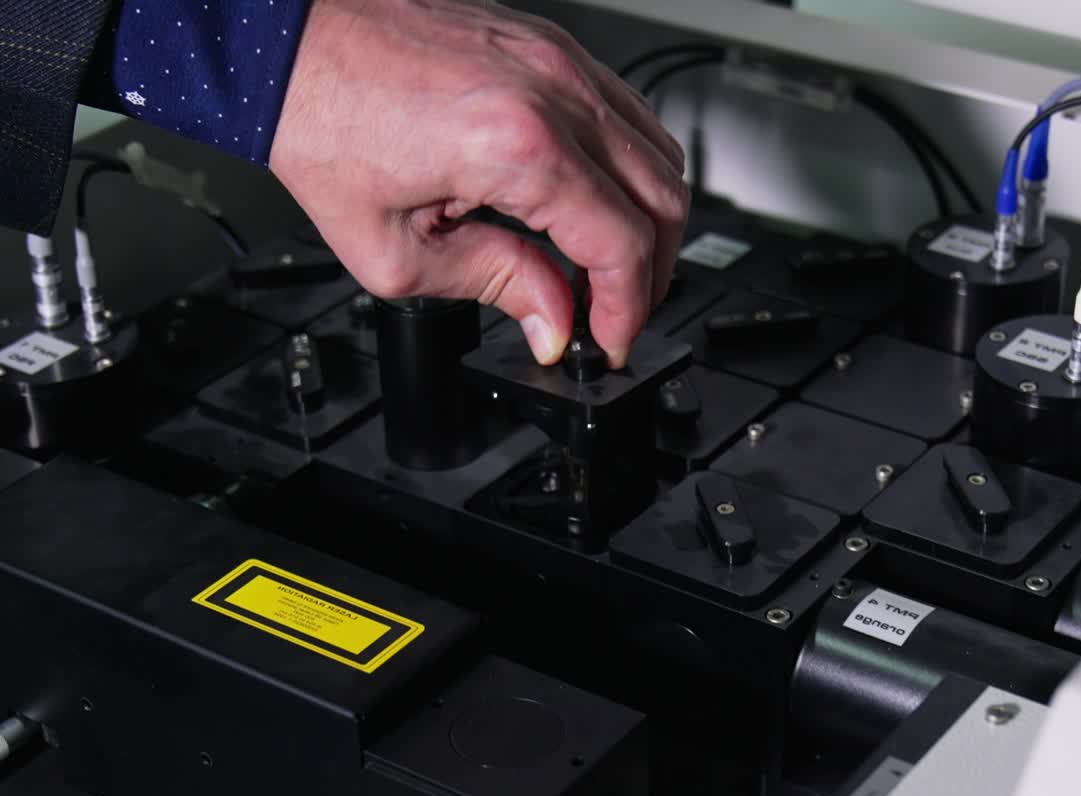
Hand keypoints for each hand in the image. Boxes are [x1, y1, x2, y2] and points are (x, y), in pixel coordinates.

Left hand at [270, 0, 689, 367]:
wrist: (288, 36)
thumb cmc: (323, 122)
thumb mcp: (397, 251)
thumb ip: (495, 285)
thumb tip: (554, 323)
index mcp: (517, 146)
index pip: (622, 244)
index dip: (628, 310)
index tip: (611, 343)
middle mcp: (552, 92)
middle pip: (662, 200)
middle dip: (649, 276)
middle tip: (616, 317)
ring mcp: (557, 60)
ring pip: (659, 155)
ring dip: (647, 225)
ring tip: (608, 272)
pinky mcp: (549, 47)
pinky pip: (628, 115)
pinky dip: (629, 173)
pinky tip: (595, 209)